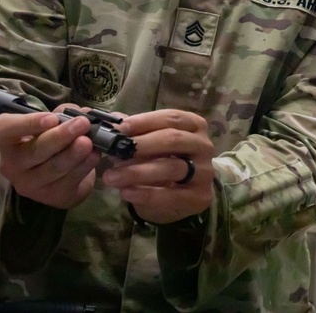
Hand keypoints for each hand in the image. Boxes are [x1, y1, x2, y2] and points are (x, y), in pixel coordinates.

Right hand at [0, 106, 101, 209]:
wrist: (61, 175)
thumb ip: (63, 115)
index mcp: (7, 140)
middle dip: (60, 136)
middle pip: (35, 150)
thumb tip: (83, 112)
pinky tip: (94, 156)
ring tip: (89, 142)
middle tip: (82, 124)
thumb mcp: (52, 123)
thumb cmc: (51, 141)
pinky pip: (68, 180)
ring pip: (53, 167)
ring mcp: (29, 184)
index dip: (27, 123)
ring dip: (73, 153)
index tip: (52, 118)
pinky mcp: (51, 196)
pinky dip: (84, 166)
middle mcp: (12, 164)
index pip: (4, 129)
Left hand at [101, 109, 213, 224]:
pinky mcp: (200, 197)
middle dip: (141, 145)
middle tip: (113, 151)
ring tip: (111, 177)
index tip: (121, 128)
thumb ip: (136, 134)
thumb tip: (112, 124)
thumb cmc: (163, 161)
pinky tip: (126, 192)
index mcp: (194, 126)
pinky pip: (171, 195)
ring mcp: (205, 172)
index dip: (146, 121)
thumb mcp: (151, 145)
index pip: (172, 118)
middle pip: (174, 139)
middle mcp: (204, 146)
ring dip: (137, 172)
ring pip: (172, 167)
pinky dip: (145, 194)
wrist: (179, 196)